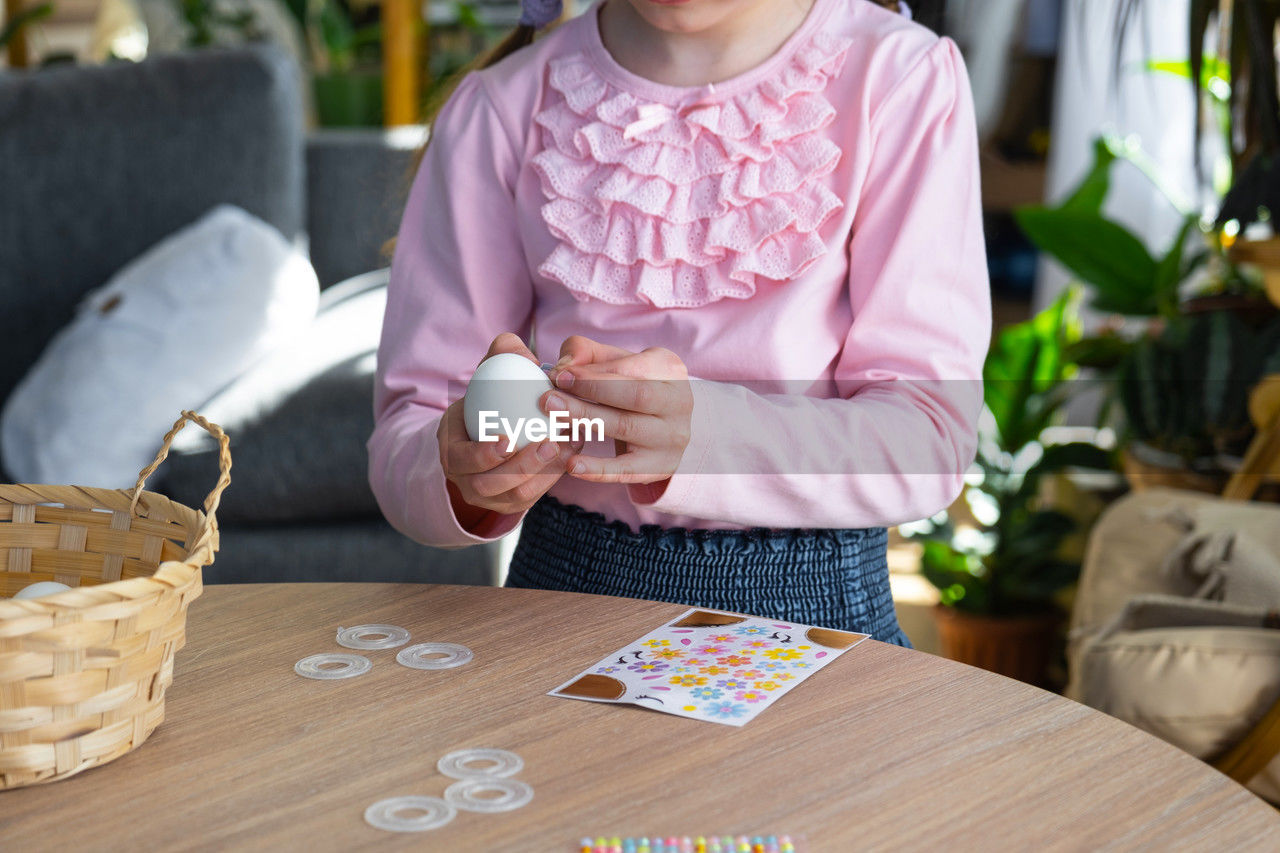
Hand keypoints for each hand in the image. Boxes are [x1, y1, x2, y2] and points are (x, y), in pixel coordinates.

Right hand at [438, 333, 572, 530]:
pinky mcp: (513, 503)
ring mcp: (490, 497)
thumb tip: (516, 347)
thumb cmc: (491, 396)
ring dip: (544, 473)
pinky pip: (534, 496)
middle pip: (490, 484)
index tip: (508, 439)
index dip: (483, 454)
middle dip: (521, 467)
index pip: (462, 460)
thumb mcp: (490, 373)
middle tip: (550, 442)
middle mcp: (466, 480)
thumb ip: (501, 355)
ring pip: (516, 495)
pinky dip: (553, 477)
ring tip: (566, 446)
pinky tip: (572, 453)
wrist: (495, 428)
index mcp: (452, 451)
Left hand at [543, 336, 692, 484]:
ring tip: (554, 415)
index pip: (632, 368)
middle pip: (635, 396)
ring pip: (627, 429)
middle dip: (590, 392)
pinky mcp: (659, 467)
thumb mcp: (617, 363)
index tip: (560, 375)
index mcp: (669, 370)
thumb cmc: (632, 388)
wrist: (664, 428)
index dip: (594, 373)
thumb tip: (564, 366)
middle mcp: (679, 403)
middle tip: (551, 395)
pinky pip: (627, 470)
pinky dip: (599, 469)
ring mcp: (672, 438)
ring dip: (587, 420)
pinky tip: (573, 465)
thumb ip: (588, 354)